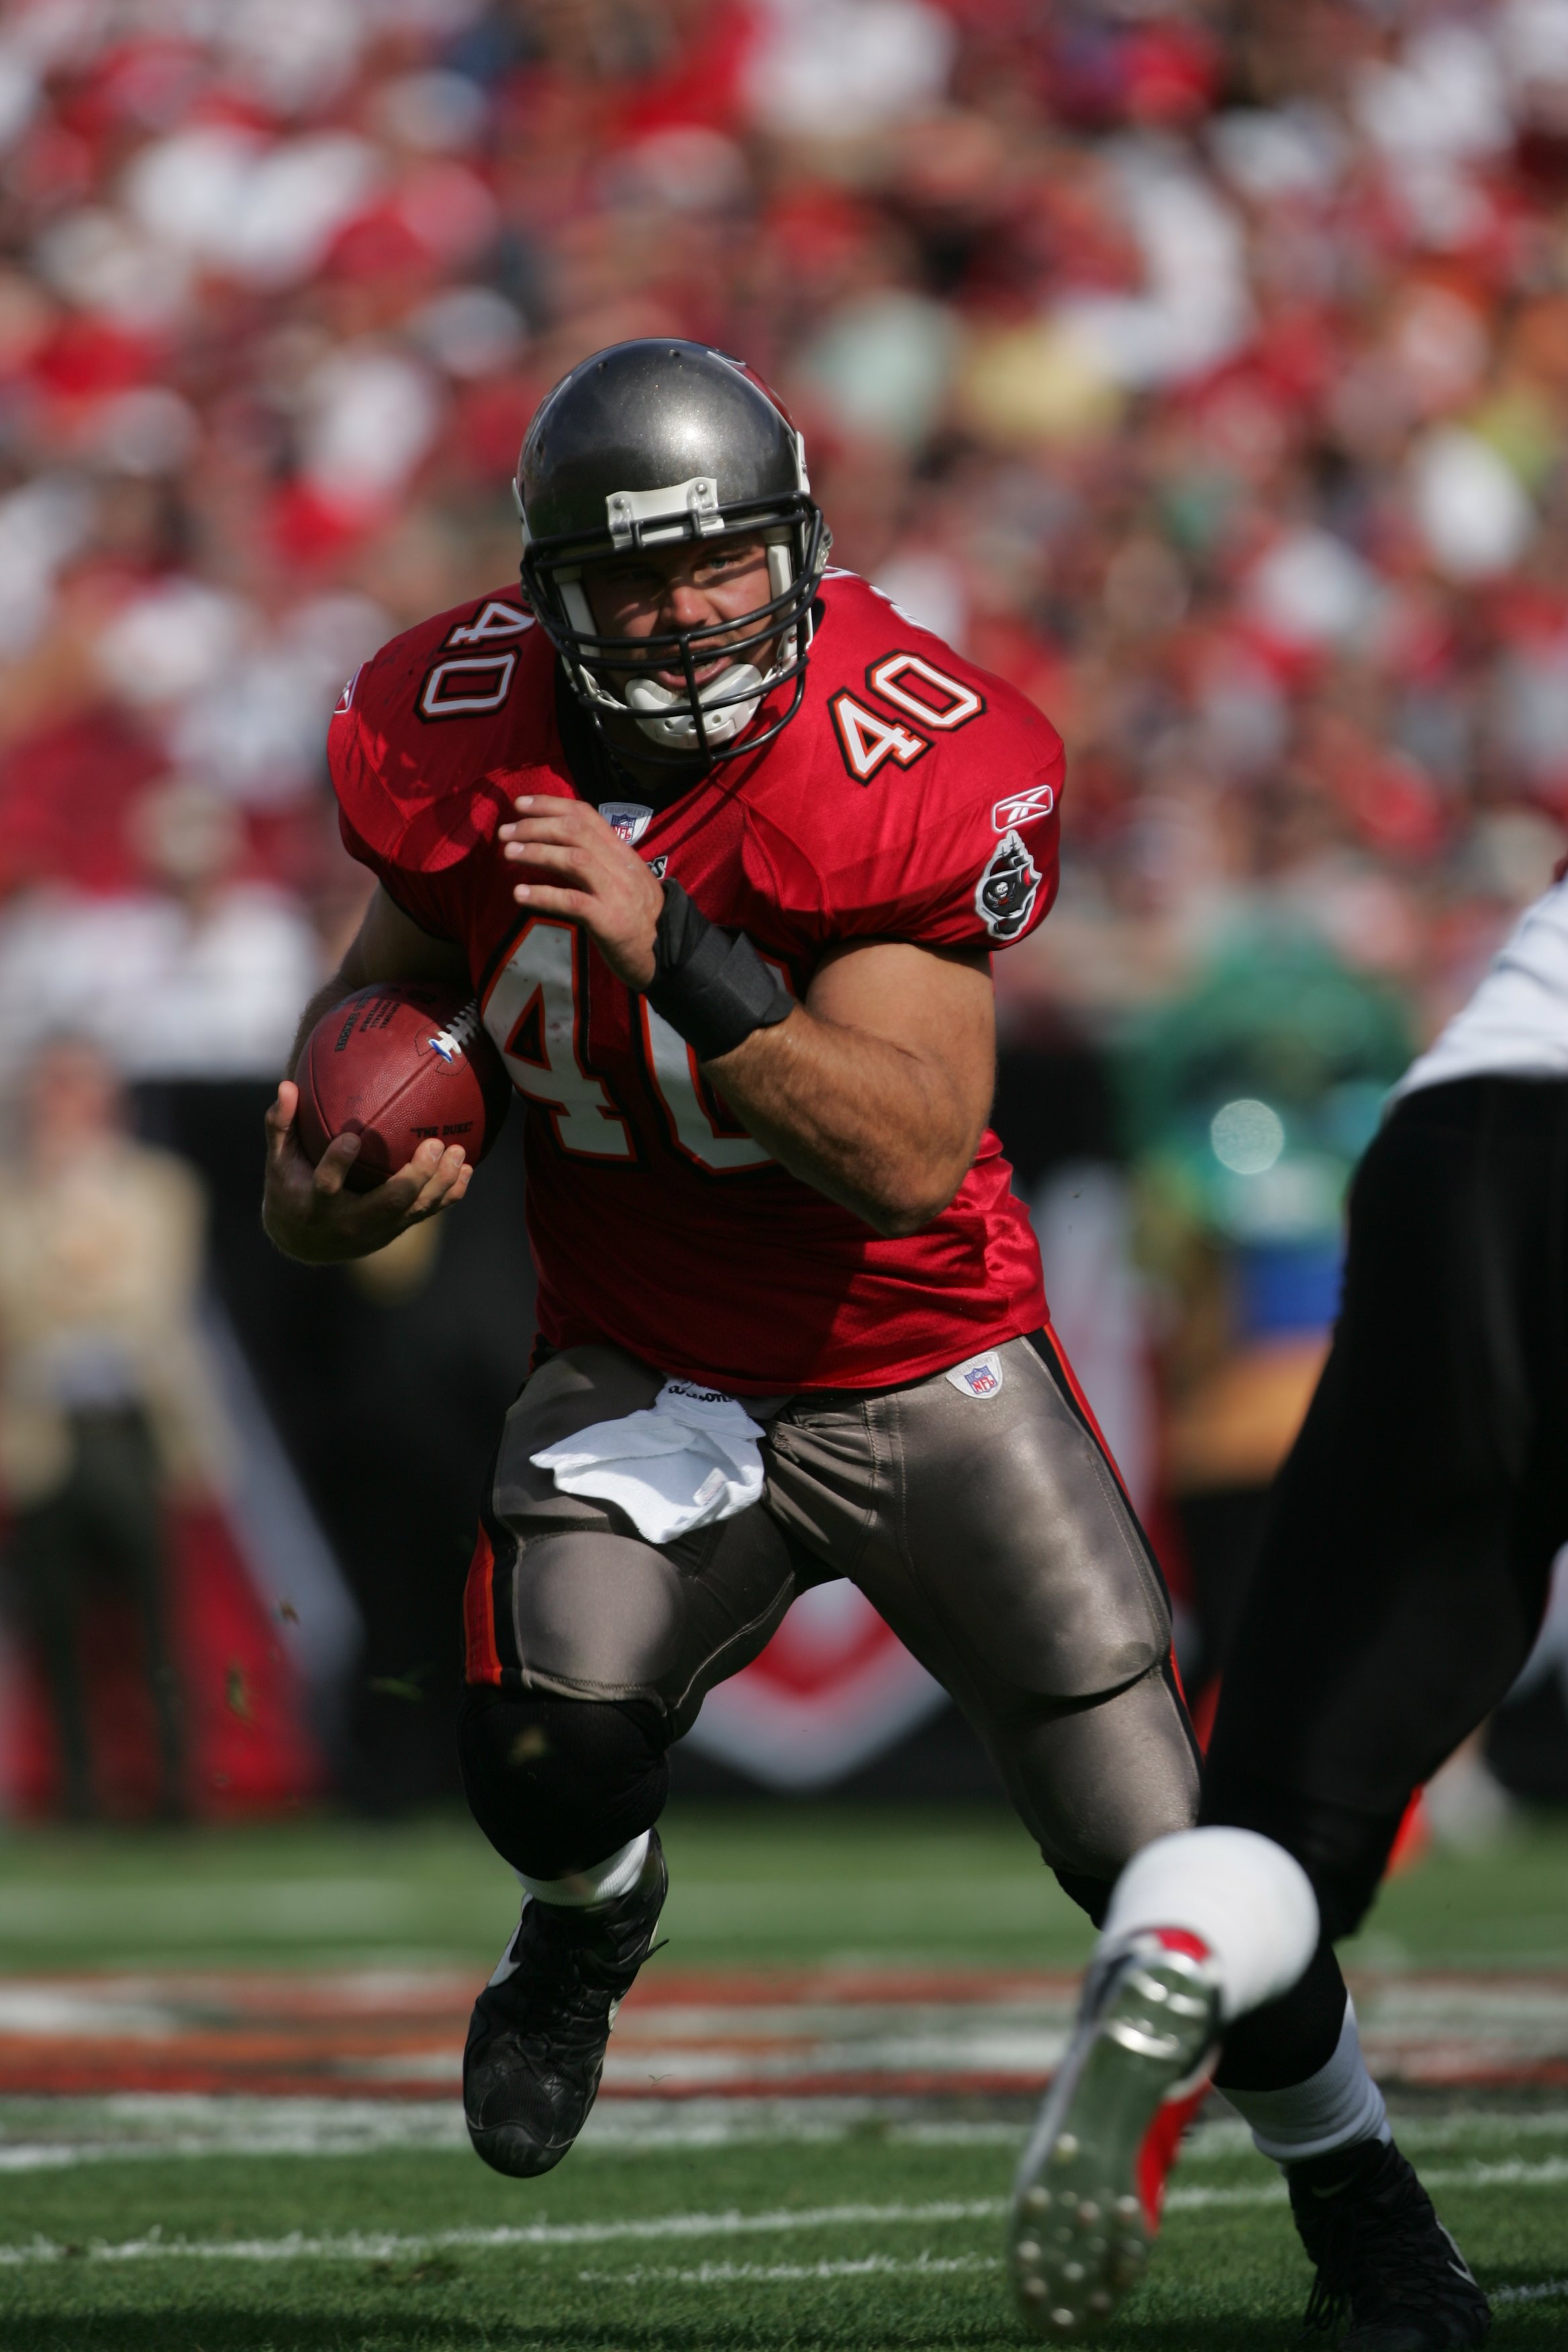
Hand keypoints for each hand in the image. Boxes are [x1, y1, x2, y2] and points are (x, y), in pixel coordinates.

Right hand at [262, 1081, 472, 1264]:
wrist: (305, 1243)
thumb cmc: (290, 1190)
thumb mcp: (278, 1161)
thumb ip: (280, 1125)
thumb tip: (286, 1085)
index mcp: (317, 1204)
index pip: (327, 1185)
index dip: (339, 1163)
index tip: (352, 1137)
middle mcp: (349, 1222)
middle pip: (386, 1203)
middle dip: (414, 1177)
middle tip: (435, 1145)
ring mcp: (377, 1230)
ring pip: (414, 1210)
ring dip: (440, 1183)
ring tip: (459, 1153)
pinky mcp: (394, 1231)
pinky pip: (426, 1213)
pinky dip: (448, 1194)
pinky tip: (467, 1170)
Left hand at [499, 795, 663, 987]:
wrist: (667, 954)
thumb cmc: (640, 917)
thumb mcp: (625, 878)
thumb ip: (600, 859)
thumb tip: (560, 842)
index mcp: (622, 852)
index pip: (586, 814)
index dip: (551, 804)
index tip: (521, 804)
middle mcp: (620, 865)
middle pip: (575, 831)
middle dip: (535, 826)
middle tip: (505, 832)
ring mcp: (616, 892)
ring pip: (574, 859)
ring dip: (536, 852)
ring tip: (508, 853)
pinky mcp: (610, 921)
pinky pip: (572, 901)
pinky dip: (543, 895)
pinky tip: (519, 893)